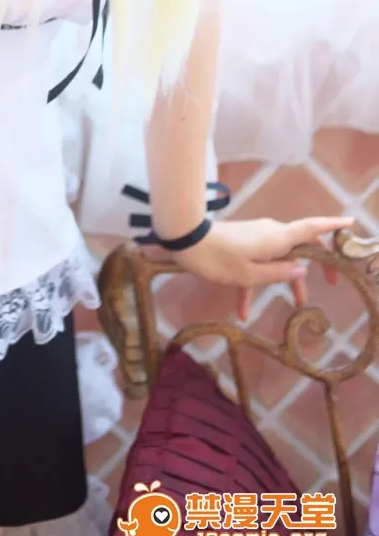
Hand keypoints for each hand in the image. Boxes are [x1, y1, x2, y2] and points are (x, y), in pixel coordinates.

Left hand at [169, 215, 354, 320]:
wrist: (184, 240)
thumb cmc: (219, 258)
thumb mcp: (250, 274)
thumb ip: (279, 273)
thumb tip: (302, 270)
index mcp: (277, 238)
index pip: (312, 229)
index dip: (333, 227)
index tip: (351, 225)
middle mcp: (270, 233)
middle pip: (299, 247)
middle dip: (314, 267)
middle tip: (330, 285)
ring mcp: (255, 237)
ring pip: (278, 258)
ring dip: (284, 280)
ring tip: (294, 306)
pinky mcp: (241, 243)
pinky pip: (255, 263)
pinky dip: (253, 284)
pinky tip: (243, 311)